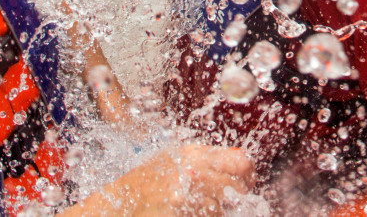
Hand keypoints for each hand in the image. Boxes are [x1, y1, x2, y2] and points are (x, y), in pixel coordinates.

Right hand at [116, 145, 255, 215]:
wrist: (117, 206)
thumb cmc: (146, 181)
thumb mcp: (176, 159)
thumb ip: (208, 158)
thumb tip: (242, 161)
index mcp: (194, 155)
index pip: (240, 163)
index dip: (248, 173)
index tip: (248, 180)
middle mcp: (194, 175)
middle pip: (236, 188)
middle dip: (236, 194)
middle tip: (230, 196)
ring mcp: (188, 200)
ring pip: (221, 209)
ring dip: (214, 210)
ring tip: (195, 206)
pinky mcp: (183, 216)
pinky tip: (188, 213)